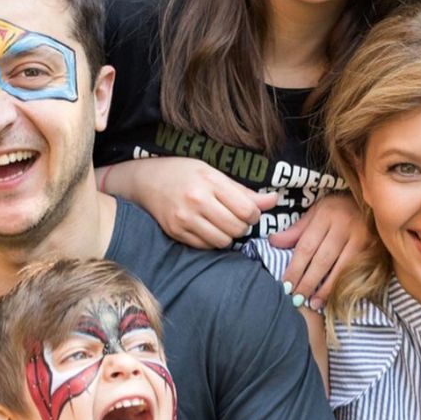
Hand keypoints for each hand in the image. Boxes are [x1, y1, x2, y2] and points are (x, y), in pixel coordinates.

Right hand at [126, 157, 277, 247]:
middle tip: (235, 219)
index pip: (247, 209)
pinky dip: (211, 241)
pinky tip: (207, 229)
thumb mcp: (214, 173)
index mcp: (210, 182)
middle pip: (237, 228)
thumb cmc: (184, 173)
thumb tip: (274, 201)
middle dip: (242, 227)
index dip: (254, 214)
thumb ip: (243, 191)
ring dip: (228, 236)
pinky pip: (205, 246)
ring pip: (223, 241)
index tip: (248, 211)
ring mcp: (185, 219)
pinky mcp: (176, 233)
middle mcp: (197, 201)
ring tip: (221, 225)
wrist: (146, 181)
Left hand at [270, 193, 370, 306]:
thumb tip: (273, 242)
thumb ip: (297, 230)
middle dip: (307, 282)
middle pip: (321, 260)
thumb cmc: (339, 208)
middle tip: (296, 299)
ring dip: (324, 288)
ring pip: (339, 268)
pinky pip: (353, 270)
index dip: (295, 268)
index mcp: (325, 215)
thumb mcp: (316, 212)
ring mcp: (360, 237)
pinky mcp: (372, 247)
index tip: (286, 285)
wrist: (373, 201)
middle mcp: (343, 225)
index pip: (306, 246)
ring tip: (312, 303)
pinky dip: (341, 285)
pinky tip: (332, 296)